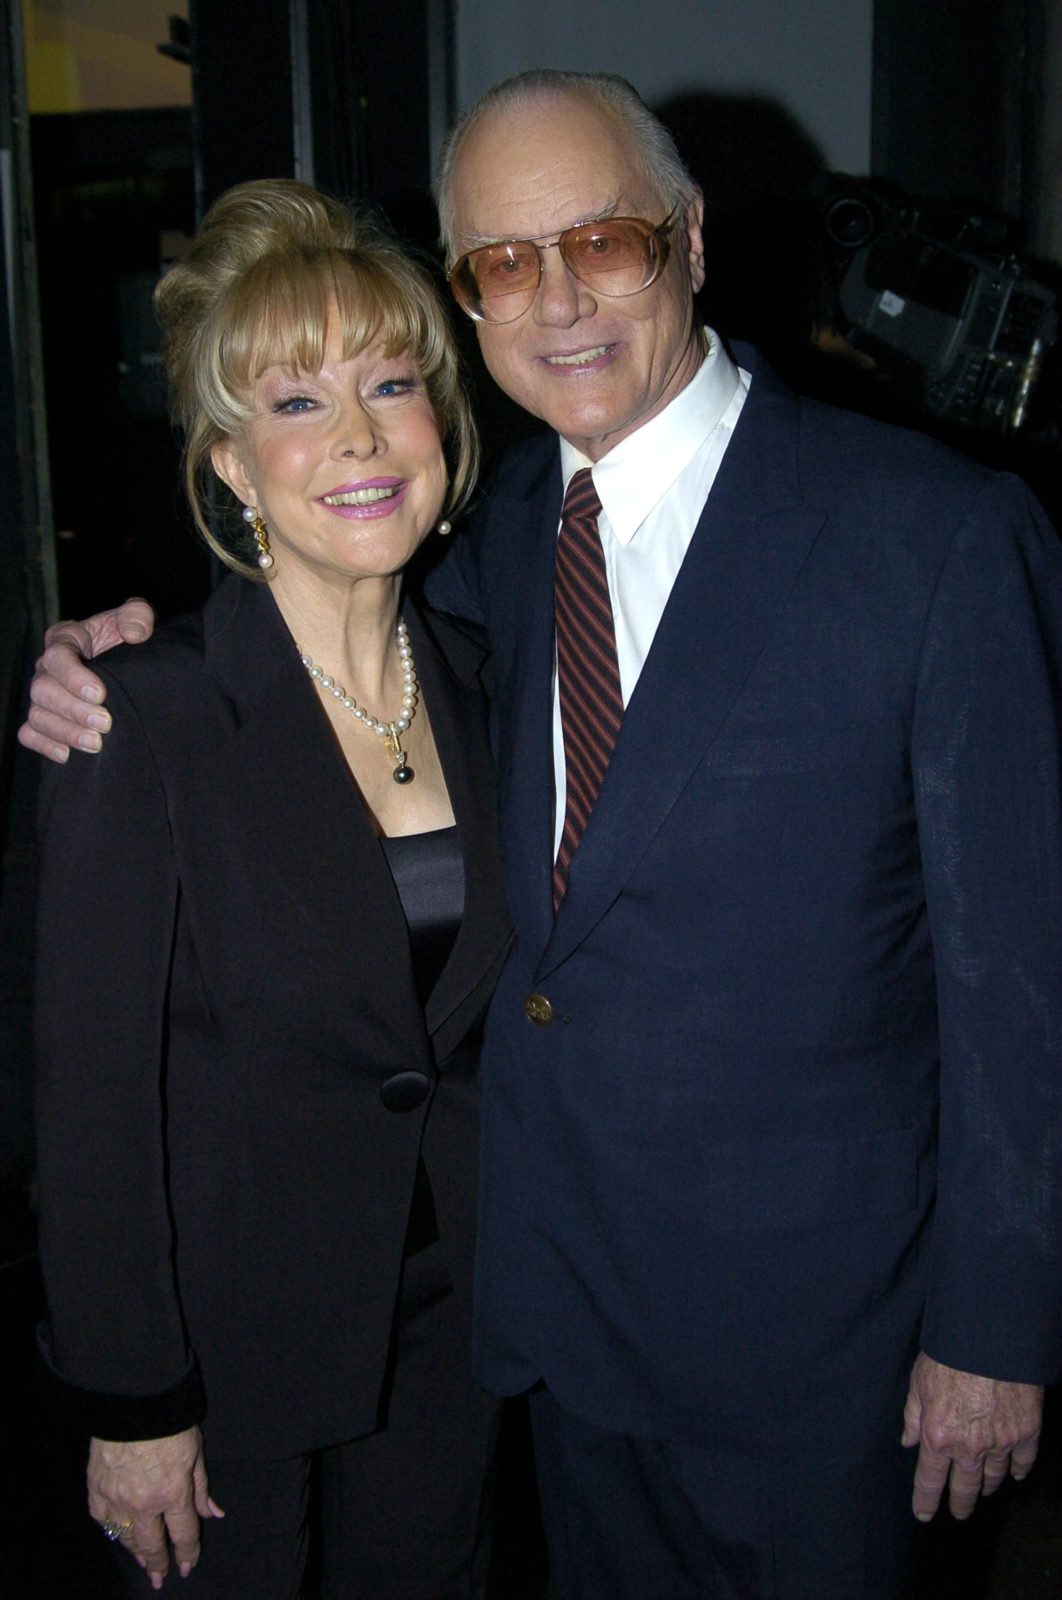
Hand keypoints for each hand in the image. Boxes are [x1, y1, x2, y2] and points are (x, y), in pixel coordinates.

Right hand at [18, 599, 154, 762]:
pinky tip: (68, 755)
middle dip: (73, 710)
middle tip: (105, 724)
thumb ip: (138, 615)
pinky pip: (30, 734)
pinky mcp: (44, 718)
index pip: (57, 656)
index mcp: (65, 638)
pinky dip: (45, 746)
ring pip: (37, 715)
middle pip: (42, 690)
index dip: (74, 677)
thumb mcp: (137, 618)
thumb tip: (134, 634)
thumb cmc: (128, 637)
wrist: (128, 664)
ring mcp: (43, 695)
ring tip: (95, 744)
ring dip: (64, 733)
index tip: (100, 694)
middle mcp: (47, 667)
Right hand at [88, 1426, 223, 1589]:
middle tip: (160, 1578)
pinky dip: (113, 1530)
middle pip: (152, 1546)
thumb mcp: (195, 1451)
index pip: (183, 1534)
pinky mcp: (97, 1491)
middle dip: (159, 1565)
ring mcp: (117, 1500)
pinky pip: (104, 1522)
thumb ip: (201, 1487)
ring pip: (127, 1539)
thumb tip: (213, 1513)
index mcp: (173, 1492)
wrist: (131, 1401)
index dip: (187, 1553)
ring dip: (136, 1553)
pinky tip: (120, 1534)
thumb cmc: (168, 1421)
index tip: (187, 1565)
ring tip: (144, 1561)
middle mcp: (145, 1503)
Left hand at [902, 1352, 1042, 1520]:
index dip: (926, 1501)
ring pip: (993, 1478)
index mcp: (937, 1435)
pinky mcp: (1026, 1432)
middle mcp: (969, 1447)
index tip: (923, 1514)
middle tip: (959, 1513)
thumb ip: (912, 1415)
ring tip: (982, 1491)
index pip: (929, 1480)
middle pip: (965, 1488)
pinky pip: (1023, 1462)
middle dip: (960, 1504)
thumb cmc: (948, 1355)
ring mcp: (1001, 1442)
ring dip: (986, 1487)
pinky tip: (1015, 1475)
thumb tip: (907, 1440)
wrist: (989, 1339)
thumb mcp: (918, 1382)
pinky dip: (1018, 1471)